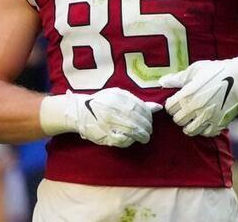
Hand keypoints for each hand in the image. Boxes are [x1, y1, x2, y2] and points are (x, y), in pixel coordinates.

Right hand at [40, 88, 162, 147]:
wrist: (80, 112)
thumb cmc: (101, 102)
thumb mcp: (118, 96)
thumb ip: (138, 102)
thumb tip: (157, 107)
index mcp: (117, 98)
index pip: (140, 108)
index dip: (148, 116)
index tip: (150, 120)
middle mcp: (112, 110)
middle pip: (137, 120)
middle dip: (147, 127)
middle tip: (149, 130)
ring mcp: (108, 123)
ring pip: (132, 131)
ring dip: (141, 135)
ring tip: (144, 137)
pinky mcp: (104, 135)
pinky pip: (122, 140)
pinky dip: (130, 141)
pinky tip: (132, 139)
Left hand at [159, 51, 237, 136]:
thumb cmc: (216, 70)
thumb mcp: (195, 70)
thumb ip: (177, 78)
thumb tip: (162, 82)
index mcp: (187, 94)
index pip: (169, 108)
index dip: (172, 105)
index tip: (176, 102)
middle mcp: (196, 108)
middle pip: (178, 120)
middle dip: (179, 115)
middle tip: (185, 110)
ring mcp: (208, 117)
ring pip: (189, 130)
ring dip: (189, 125)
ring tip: (193, 118)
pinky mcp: (219, 123)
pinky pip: (206, 134)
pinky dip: (204, 130)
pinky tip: (205, 122)